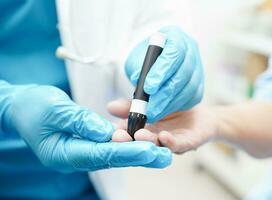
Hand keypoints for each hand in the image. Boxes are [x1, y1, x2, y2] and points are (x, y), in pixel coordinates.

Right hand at [3, 85, 171, 171]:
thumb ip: (81, 121)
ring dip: (138, 153)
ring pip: (114, 155)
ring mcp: (81, 152)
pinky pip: (110, 147)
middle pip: (112, 159)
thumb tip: (107, 132)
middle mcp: (75, 157)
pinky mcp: (87, 144)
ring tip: (162, 152)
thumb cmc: (34, 107)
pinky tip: (145, 143)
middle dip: (139, 157)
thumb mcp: (55, 109)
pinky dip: (127, 145)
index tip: (148, 149)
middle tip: (165, 156)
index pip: (101, 153)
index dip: (126, 151)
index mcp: (63, 153)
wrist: (23, 107)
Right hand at [108, 99, 217, 153]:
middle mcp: (154, 139)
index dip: (116, 133)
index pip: (126, 133)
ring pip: (156, 146)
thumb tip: (110, 106)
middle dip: (127, 141)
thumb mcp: (150, 102)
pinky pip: (178, 145)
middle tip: (118, 137)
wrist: (201, 117)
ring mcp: (169, 142)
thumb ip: (131, 104)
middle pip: (138, 143)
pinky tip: (163, 136)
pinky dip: (170, 142)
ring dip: (147, 142)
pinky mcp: (187, 143)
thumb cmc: (174, 110)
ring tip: (138, 135)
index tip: (106, 130)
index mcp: (143, 130)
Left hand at [125, 26, 203, 122]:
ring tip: (152, 114)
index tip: (148, 88)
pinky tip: (163, 110)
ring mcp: (198, 67)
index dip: (162, 71)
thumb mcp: (135, 62)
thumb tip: (136, 81)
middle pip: (183, 73)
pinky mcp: (199, 84)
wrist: (155, 65)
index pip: (174, 52)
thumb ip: (136, 72)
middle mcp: (190, 49)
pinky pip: (192, 98)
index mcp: (175, 36)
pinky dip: (177, 106)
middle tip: (149, 110)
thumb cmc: (144, 60)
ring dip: (169, 104)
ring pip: (188, 88)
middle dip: (164, 94)